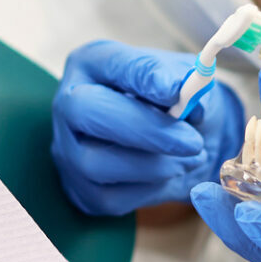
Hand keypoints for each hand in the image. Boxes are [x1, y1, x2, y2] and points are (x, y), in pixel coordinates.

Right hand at [52, 40, 245, 215]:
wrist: (181, 143)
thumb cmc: (177, 103)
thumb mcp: (188, 81)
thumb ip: (186, 81)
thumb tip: (178, 90)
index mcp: (93, 63)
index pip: (110, 63)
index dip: (143, 76)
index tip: (176, 90)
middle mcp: (69, 103)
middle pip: (85, 110)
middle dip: (143, 128)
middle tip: (192, 141)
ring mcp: (68, 149)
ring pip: (96, 163)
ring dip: (154, 165)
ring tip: (192, 156)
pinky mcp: (81, 189)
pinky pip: (111, 198)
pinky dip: (151, 189)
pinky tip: (172, 172)